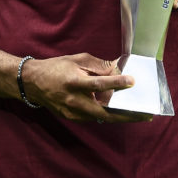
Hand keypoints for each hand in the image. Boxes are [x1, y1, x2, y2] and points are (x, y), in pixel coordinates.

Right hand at [20, 53, 149, 122]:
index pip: (99, 83)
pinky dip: (106, 113)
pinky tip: (117, 110)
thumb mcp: (77, 59)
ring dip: (119, 116)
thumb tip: (117, 69)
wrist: (33, 83)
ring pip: (101, 117)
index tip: (132, 81)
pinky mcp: (72, 118)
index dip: (117, 82)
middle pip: (105, 111)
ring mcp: (73, 112)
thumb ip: (98, 65)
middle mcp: (74, 100)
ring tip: (136, 113)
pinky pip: (93, 116)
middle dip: (126, 115)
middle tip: (144, 114)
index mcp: (74, 82)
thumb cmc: (56, 68)